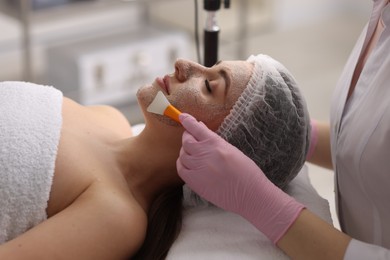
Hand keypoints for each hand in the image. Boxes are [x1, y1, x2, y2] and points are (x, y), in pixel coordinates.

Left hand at [177, 113, 304, 243]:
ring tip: (193, 154)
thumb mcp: (232, 150)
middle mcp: (204, 154)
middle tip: (191, 138)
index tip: (182, 116)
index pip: (196, 128)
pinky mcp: (194, 182)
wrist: (249, 195)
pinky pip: (181, 169)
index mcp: (216, 144)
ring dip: (186, 152)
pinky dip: (182, 164)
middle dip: (187, 137)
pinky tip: (188, 165)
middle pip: (186, 141)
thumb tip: (202, 132)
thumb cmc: (246, 172)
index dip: (188, 121)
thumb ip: (215, 142)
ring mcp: (198, 168)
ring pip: (182, 155)